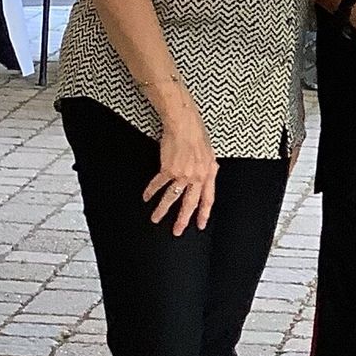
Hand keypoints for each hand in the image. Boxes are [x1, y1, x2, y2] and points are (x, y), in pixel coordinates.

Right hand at [145, 97, 217, 234]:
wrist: (184, 124)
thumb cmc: (196, 134)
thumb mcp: (209, 153)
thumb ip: (208, 168)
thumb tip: (210, 175)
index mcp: (208, 173)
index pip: (208, 198)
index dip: (204, 213)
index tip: (201, 224)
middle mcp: (197, 176)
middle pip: (190, 203)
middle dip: (183, 219)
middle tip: (177, 231)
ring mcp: (182, 174)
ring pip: (172, 197)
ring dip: (162, 210)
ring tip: (155, 218)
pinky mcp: (168, 169)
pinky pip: (158, 184)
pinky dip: (151, 191)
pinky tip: (146, 197)